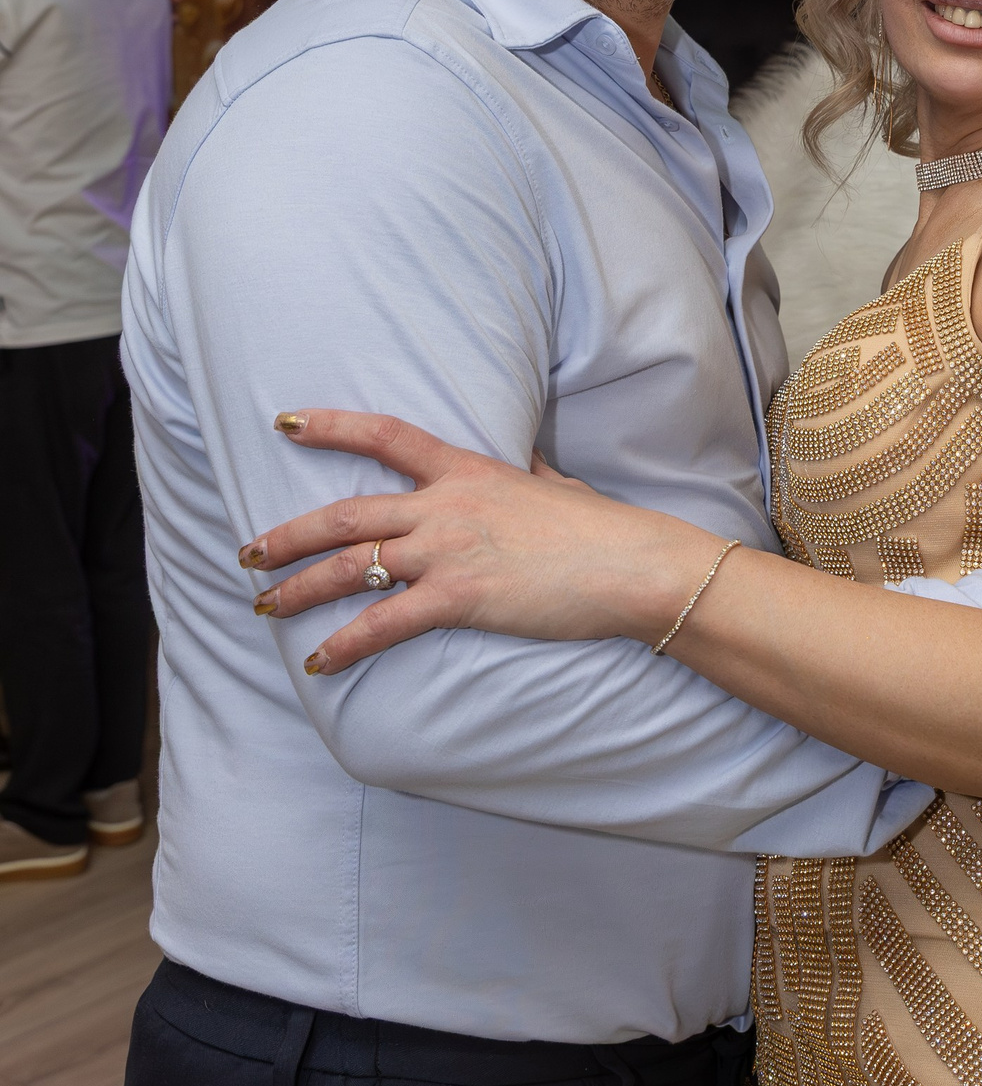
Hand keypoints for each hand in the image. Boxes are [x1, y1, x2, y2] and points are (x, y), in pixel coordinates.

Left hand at [241, 409, 719, 673]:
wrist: (628, 564)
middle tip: (249, 553)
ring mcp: (448, 551)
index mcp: (466, 470)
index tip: (285, 422)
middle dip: (288, 535)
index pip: (385, 436)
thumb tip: (523, 458)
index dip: (331, 425)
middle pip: (345, 514)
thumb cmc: (598, 527)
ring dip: (298, 588)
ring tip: (265, 606)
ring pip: (351, 567)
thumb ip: (525, 470)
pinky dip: (344, 644)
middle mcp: (445, 506)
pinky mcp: (458, 598)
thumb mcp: (554, 482)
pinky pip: (383, 623)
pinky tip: (318, 662)